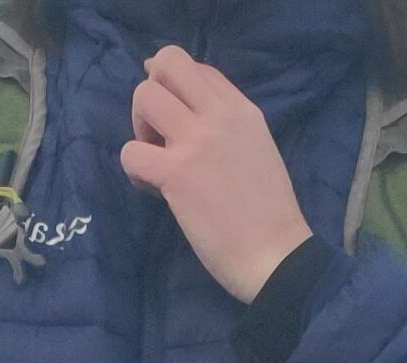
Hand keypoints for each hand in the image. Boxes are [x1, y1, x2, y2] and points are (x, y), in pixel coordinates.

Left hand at [121, 46, 313, 301]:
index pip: (198, 69)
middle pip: (168, 62)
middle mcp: (220, 116)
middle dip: (152, 91)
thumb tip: (189, 116)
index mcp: (243, 110)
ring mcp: (196, 142)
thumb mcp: (258, 150)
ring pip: (144, 96)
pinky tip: (154, 189)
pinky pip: (130, 152)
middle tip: (158, 130)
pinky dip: (134, 170)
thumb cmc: (269, 213)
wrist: (276, 255)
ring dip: (139, 127)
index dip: (177, 90)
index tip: (179, 123)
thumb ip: (228, 127)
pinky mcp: (175, 174)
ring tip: (156, 158)